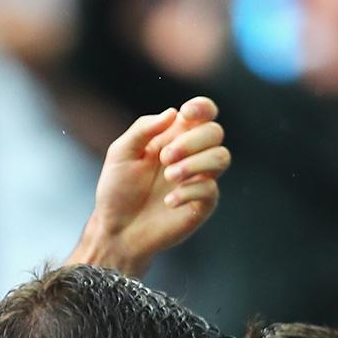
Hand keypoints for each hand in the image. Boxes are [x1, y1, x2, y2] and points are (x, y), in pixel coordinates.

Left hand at [77, 96, 229, 276]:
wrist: (115, 230)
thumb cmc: (117, 191)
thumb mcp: (120, 154)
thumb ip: (143, 129)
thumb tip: (173, 112)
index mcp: (174, 137)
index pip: (203, 114)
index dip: (202, 107)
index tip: (187, 113)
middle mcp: (192, 155)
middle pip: (215, 132)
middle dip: (191, 141)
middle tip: (164, 157)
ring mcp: (200, 179)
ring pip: (222, 157)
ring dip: (195, 163)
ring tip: (169, 176)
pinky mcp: (202, 204)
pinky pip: (210, 189)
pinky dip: (189, 191)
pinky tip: (168, 202)